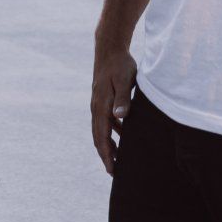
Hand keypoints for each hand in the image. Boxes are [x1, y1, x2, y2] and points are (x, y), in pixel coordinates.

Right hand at [90, 46, 137, 174]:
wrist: (109, 48)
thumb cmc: (120, 64)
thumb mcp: (125, 81)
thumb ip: (124, 100)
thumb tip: (119, 118)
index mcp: (101, 106)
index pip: (102, 138)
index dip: (107, 156)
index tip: (113, 171)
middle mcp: (96, 107)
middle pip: (98, 138)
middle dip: (106, 156)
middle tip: (115, 172)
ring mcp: (97, 103)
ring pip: (100, 130)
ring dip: (108, 145)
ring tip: (119, 158)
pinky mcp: (101, 99)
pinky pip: (104, 121)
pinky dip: (111, 132)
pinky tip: (123, 134)